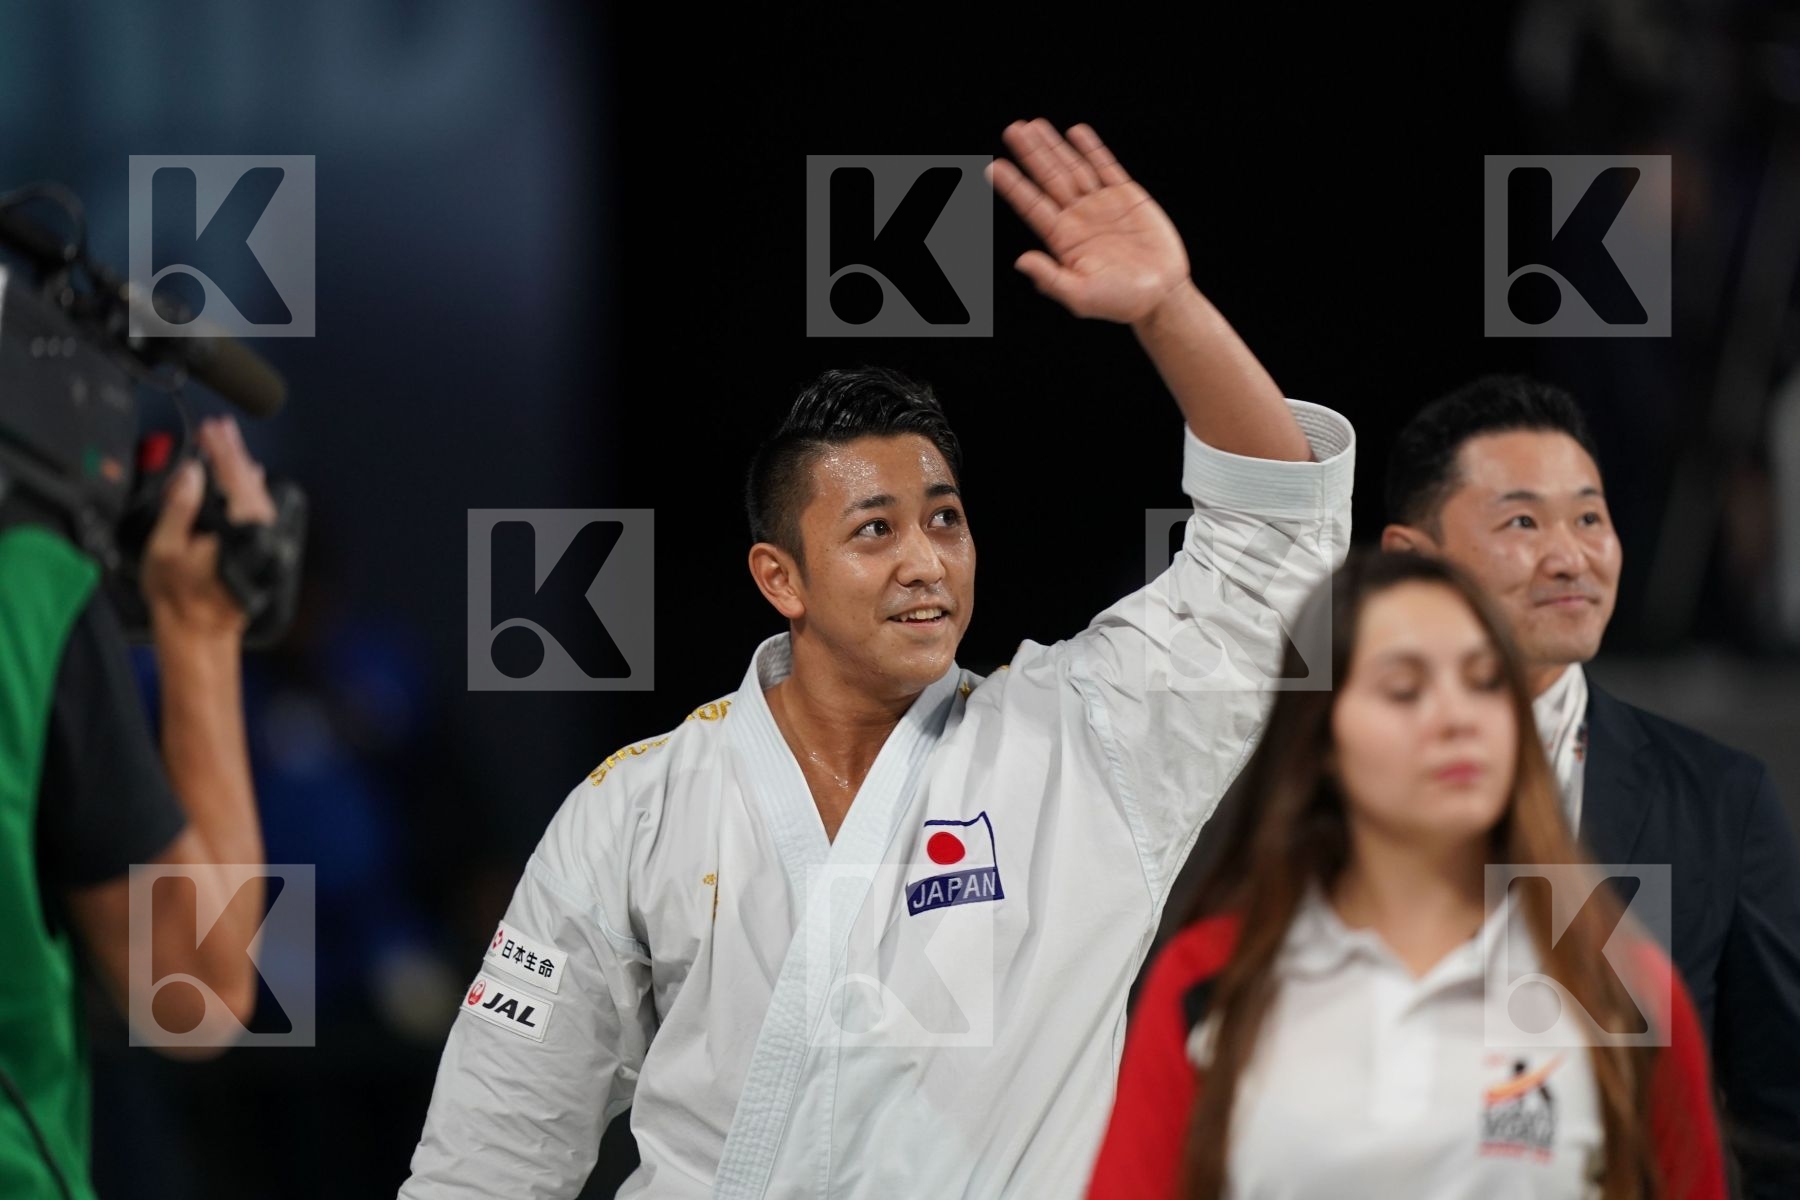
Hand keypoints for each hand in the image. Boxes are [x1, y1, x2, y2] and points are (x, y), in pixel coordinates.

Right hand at [141, 415, 275, 639]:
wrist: (200, 632)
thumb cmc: (179, 596)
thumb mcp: (166, 547)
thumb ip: (181, 507)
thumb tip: (192, 474)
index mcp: (236, 527)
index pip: (231, 476)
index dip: (221, 450)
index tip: (211, 430)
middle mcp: (257, 531)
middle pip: (248, 481)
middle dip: (234, 452)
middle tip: (223, 429)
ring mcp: (263, 541)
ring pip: (257, 495)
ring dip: (243, 470)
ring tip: (233, 448)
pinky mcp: (261, 551)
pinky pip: (260, 511)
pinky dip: (253, 491)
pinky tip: (250, 481)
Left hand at [987, 119, 1190, 324]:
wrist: (1161, 296)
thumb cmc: (1120, 302)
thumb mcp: (1081, 296)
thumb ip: (1050, 279)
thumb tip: (1021, 261)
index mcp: (1063, 239)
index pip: (1032, 206)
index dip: (1013, 186)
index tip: (994, 167)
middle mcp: (1078, 217)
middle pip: (1049, 179)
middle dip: (1031, 154)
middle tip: (1012, 130)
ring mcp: (1102, 204)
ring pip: (1073, 167)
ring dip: (1054, 146)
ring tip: (1034, 125)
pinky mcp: (1128, 196)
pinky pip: (1106, 166)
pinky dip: (1091, 148)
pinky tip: (1076, 132)